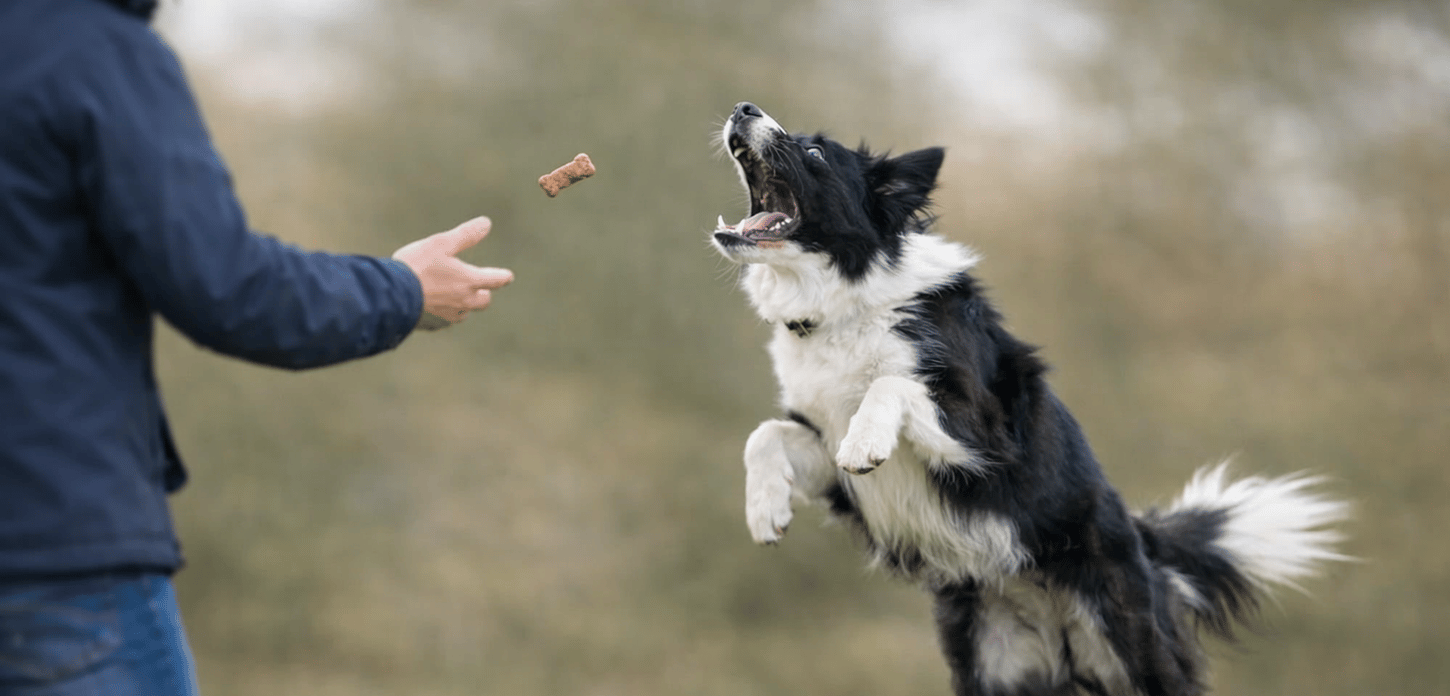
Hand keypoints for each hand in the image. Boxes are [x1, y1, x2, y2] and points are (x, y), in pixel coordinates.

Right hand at [392, 216, 513, 329]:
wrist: (391, 294)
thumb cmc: (418, 265)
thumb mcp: (442, 243)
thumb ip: (466, 235)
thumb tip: (486, 223)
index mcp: (469, 281)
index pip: (495, 280)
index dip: (503, 276)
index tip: (508, 276)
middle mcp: (463, 301)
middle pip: (483, 301)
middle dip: (483, 294)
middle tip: (481, 288)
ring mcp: (448, 315)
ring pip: (464, 313)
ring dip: (464, 305)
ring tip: (456, 296)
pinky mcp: (432, 324)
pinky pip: (445, 320)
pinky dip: (445, 312)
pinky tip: (436, 307)